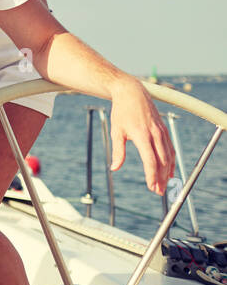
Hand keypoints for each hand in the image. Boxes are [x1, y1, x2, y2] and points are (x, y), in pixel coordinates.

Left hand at [108, 79, 175, 194]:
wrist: (132, 93)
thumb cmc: (121, 112)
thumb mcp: (116, 131)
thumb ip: (118, 151)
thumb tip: (114, 168)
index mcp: (142, 135)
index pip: (150, 160)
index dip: (151, 175)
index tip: (151, 187)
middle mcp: (155, 134)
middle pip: (162, 161)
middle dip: (160, 178)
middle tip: (158, 191)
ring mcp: (161, 131)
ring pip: (169, 156)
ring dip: (167, 172)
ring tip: (163, 185)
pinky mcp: (164, 129)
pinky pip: (170, 148)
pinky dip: (171, 161)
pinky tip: (169, 171)